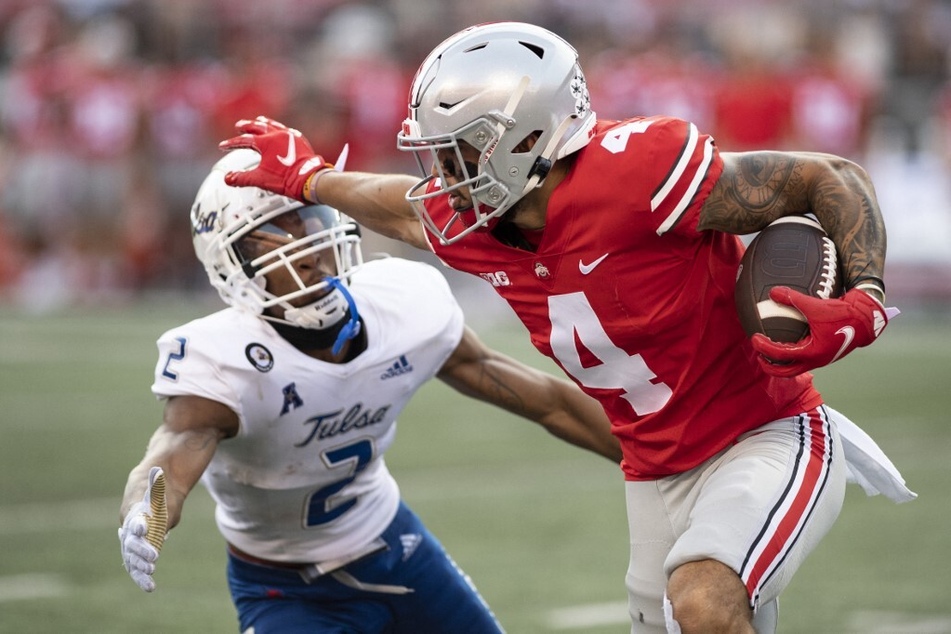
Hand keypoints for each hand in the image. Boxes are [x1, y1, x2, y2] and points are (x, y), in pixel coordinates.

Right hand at [119, 466, 167, 591]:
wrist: (147, 497)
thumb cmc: (154, 492)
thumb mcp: (157, 486)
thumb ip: (156, 482)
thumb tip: (158, 470)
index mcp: (134, 514)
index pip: (134, 520)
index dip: (138, 525)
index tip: (144, 529)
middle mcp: (130, 530)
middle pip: (132, 543)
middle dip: (141, 551)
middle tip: (153, 558)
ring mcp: (132, 542)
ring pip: (132, 558)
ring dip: (140, 568)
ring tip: (150, 578)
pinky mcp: (138, 552)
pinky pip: (137, 566)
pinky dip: (142, 576)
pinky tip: (149, 587)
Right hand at [218, 116, 331, 200]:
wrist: (310, 179)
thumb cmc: (287, 179)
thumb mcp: (260, 179)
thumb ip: (242, 178)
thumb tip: (228, 178)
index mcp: (266, 142)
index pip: (244, 140)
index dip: (232, 143)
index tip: (223, 146)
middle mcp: (278, 135)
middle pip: (258, 127)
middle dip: (247, 126)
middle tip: (239, 126)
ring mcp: (290, 136)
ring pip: (274, 125)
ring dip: (264, 123)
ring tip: (259, 120)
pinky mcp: (300, 140)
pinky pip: (288, 131)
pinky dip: (280, 129)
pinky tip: (281, 130)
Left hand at [751, 287, 892, 376]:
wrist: (867, 319)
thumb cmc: (842, 313)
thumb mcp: (815, 305)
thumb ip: (793, 298)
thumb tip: (772, 291)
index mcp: (812, 352)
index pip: (781, 355)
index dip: (764, 347)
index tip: (754, 338)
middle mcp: (816, 360)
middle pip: (786, 372)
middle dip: (769, 366)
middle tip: (758, 355)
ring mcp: (821, 360)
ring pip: (796, 368)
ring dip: (781, 363)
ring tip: (769, 350)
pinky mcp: (825, 354)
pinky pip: (804, 359)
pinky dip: (792, 356)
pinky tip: (788, 342)